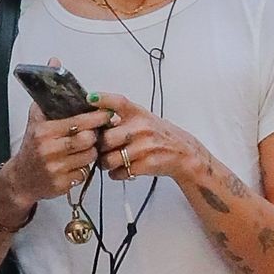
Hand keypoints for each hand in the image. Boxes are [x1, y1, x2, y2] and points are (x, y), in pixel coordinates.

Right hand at [5, 57, 115, 208]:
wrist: (21, 179)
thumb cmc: (33, 144)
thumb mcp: (36, 117)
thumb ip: (48, 91)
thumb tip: (55, 61)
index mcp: (44, 131)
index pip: (79, 122)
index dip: (97, 118)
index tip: (108, 114)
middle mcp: (49, 150)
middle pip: (88, 140)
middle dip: (96, 136)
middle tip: (99, 132)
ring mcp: (56, 169)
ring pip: (90, 157)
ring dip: (93, 152)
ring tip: (88, 147)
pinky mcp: (62, 185)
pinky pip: (84, 173)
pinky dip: (85, 168)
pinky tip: (79, 163)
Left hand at [84, 89, 199, 184]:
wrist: (183, 154)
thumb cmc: (159, 136)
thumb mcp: (143, 118)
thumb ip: (122, 117)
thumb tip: (95, 119)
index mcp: (138, 114)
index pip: (119, 102)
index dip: (103, 99)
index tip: (90, 99)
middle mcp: (140, 128)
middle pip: (105, 139)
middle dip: (99, 147)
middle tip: (100, 149)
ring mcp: (143, 147)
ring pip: (109, 159)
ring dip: (105, 163)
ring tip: (109, 161)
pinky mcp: (145, 164)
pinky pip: (119, 172)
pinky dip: (116, 174)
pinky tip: (121, 169)